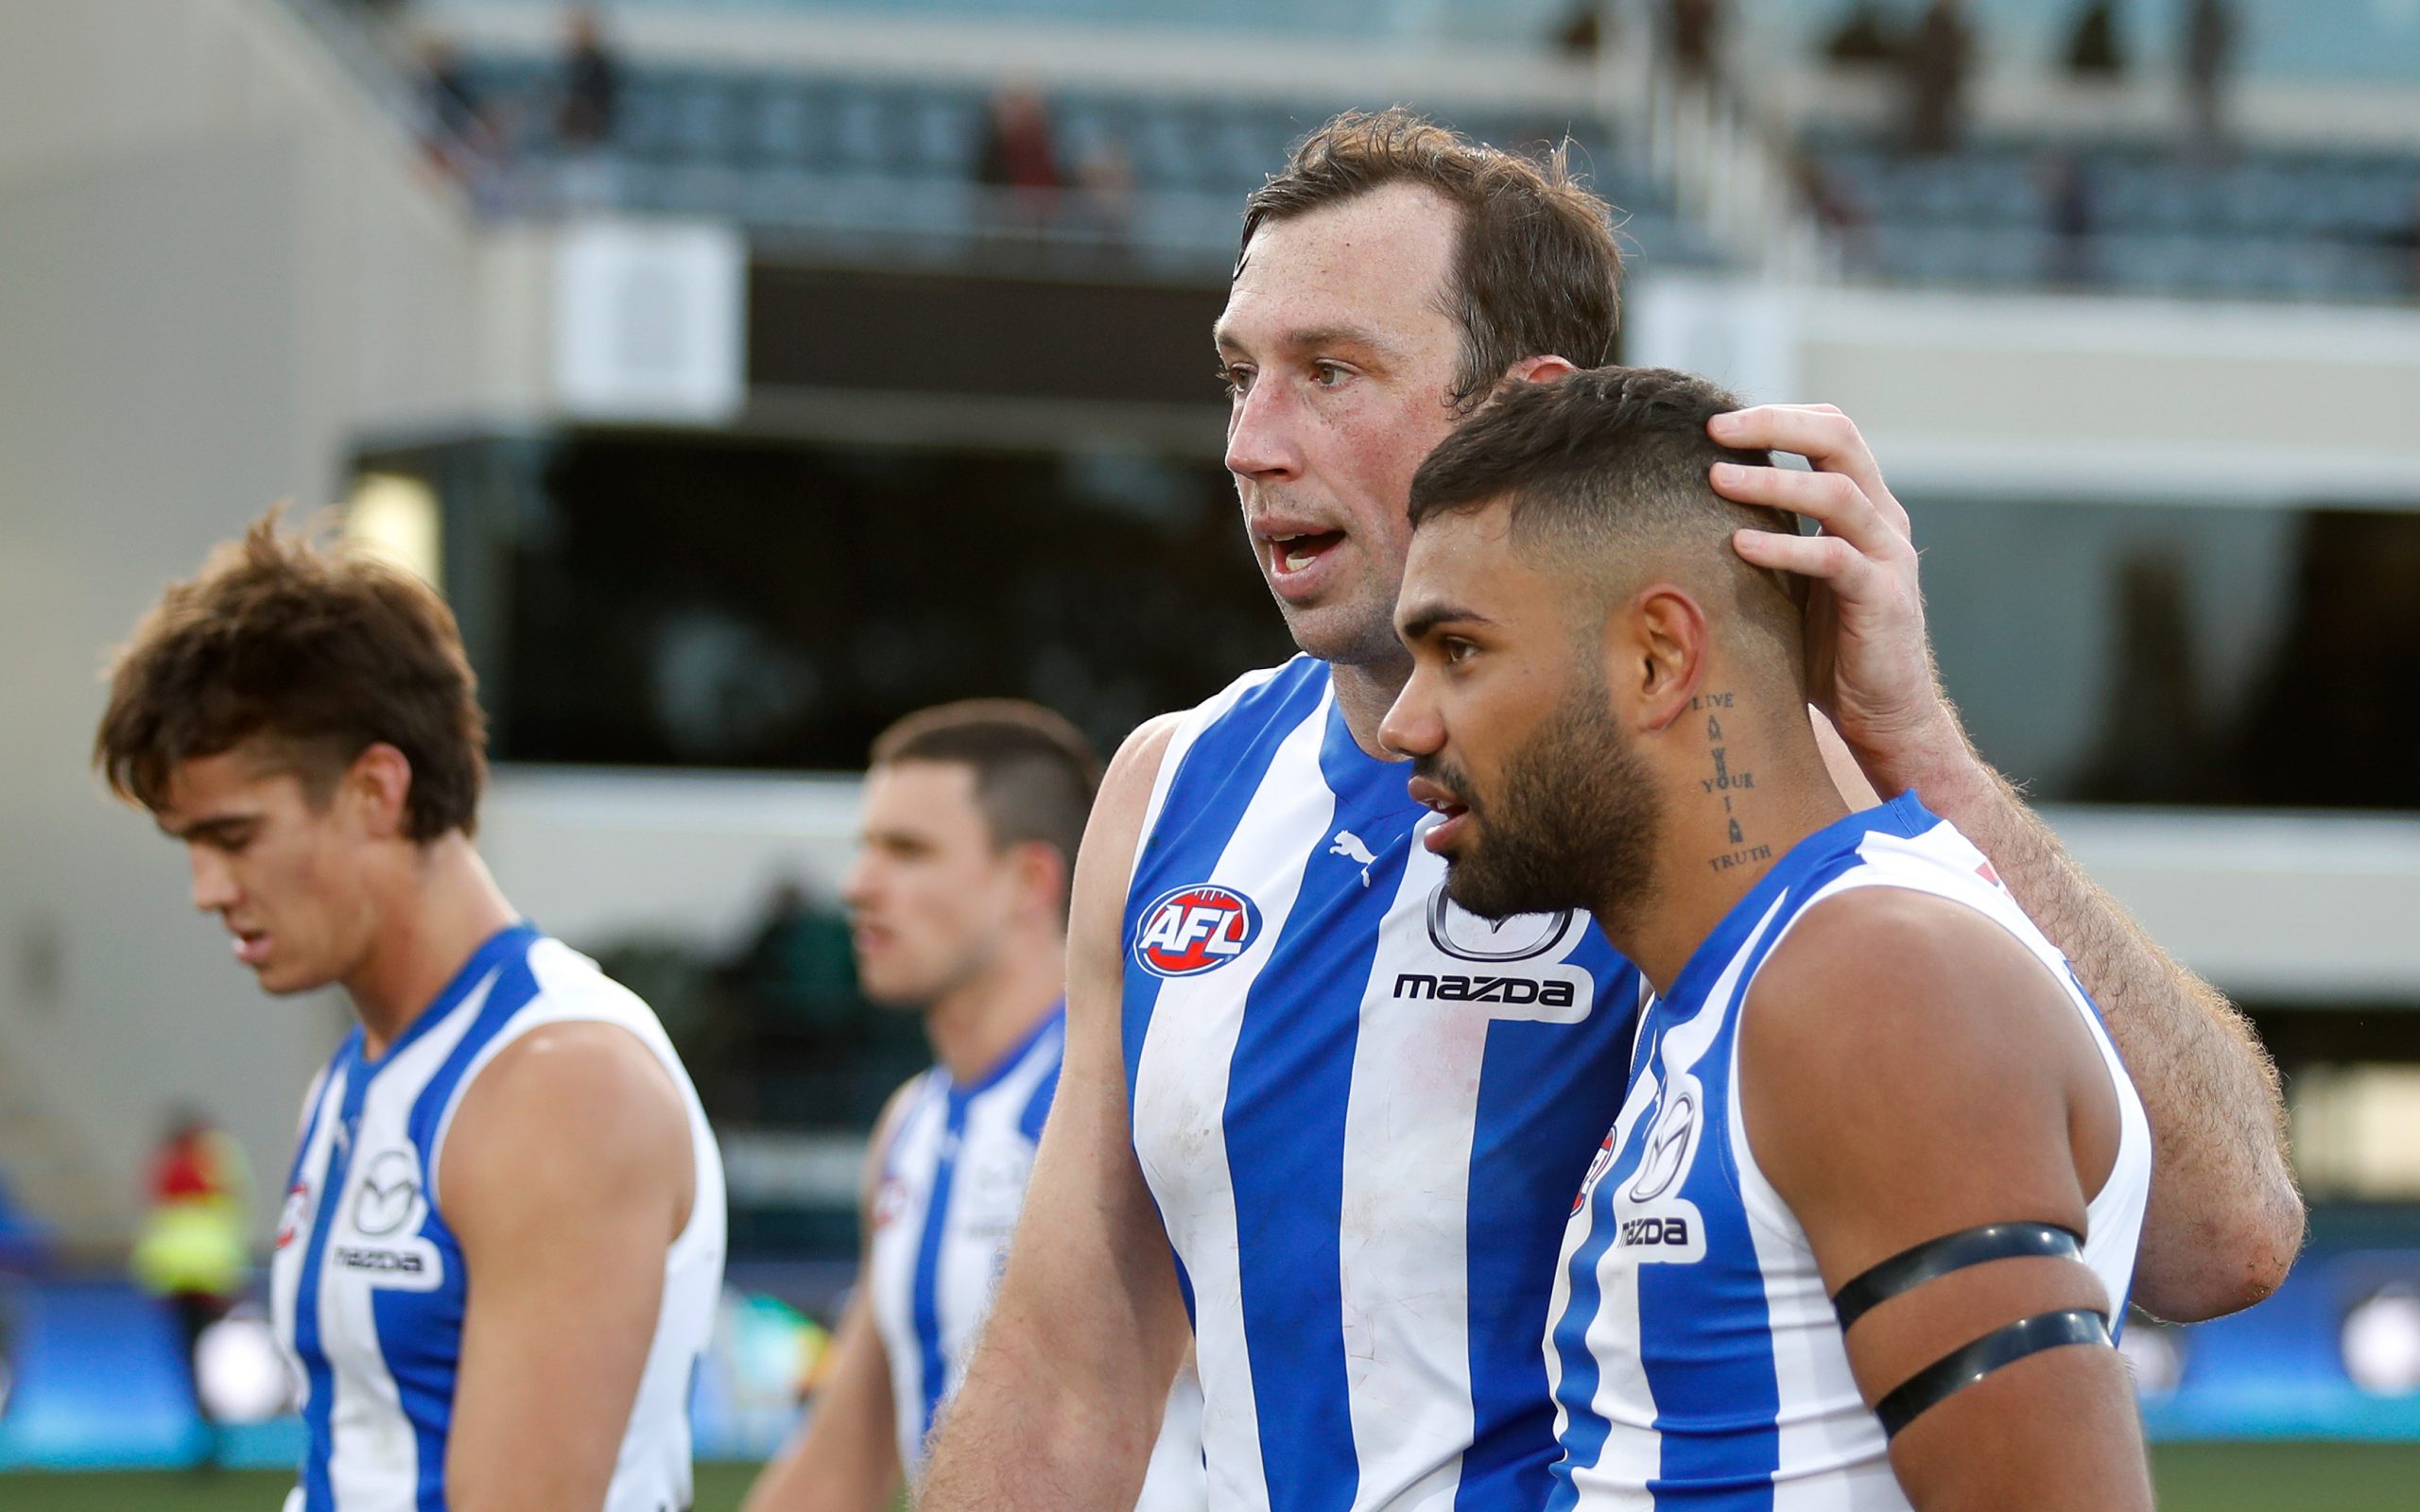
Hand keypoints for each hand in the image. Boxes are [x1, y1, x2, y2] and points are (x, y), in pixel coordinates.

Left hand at [1708, 404, 1960, 785]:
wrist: (1882, 717)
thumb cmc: (1826, 649)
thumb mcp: (1795, 580)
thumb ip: (1770, 538)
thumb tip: (1689, 510)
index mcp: (1864, 506)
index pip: (1832, 430)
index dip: (1780, 415)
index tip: (1719, 421)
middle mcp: (1883, 520)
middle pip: (1840, 440)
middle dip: (1775, 426)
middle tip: (1715, 429)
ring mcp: (1889, 557)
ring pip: (1837, 493)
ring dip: (1773, 482)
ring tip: (1716, 479)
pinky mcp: (1883, 600)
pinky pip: (1834, 560)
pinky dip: (1785, 549)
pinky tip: (1739, 547)